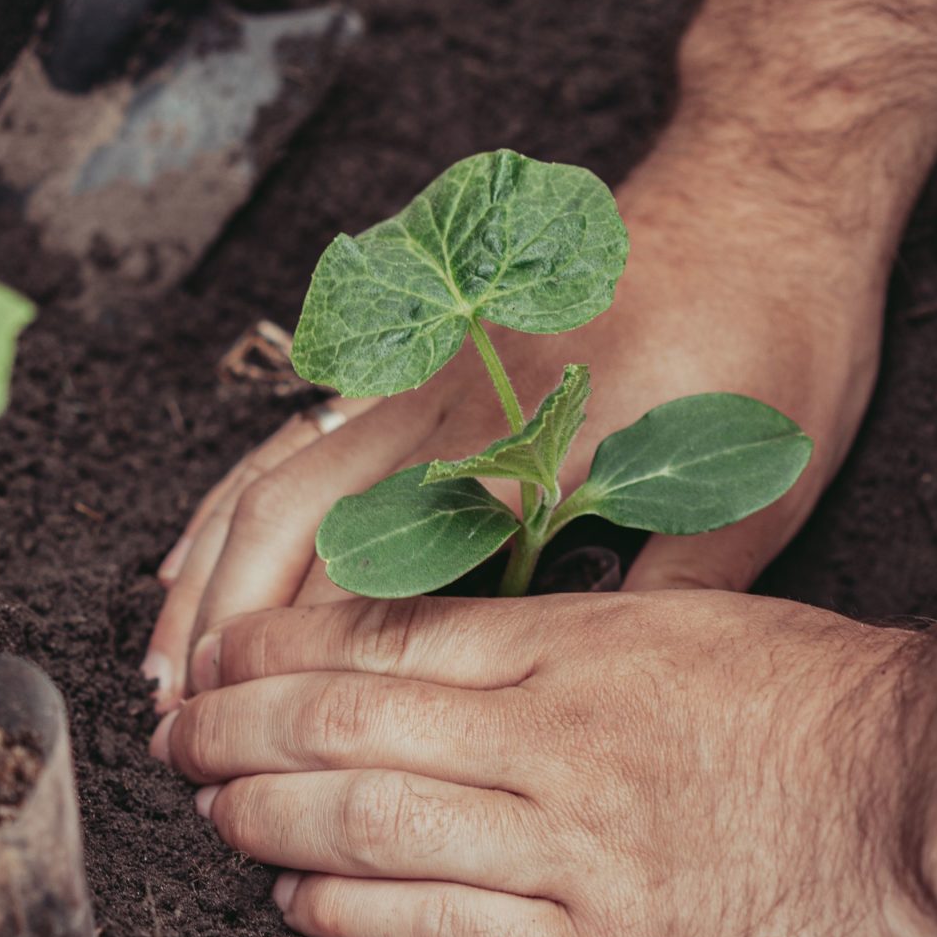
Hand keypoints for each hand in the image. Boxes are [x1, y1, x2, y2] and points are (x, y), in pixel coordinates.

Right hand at [141, 139, 891, 708]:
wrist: (762, 185)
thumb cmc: (771, 330)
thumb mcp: (750, 485)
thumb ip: (664, 594)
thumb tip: (604, 704)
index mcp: (527, 450)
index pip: (384, 581)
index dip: (318, 675)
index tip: (275, 751)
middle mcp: (451, 406)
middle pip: (293, 526)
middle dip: (224, 633)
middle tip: (185, 729)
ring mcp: (428, 367)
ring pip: (279, 473)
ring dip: (212, 570)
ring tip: (166, 661)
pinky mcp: (429, 344)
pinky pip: (303, 425)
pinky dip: (243, 491)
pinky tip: (207, 541)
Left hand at [147, 591, 936, 936]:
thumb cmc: (860, 708)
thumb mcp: (722, 618)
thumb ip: (615, 630)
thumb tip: (530, 624)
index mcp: (588, 648)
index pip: (394, 639)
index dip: (288, 652)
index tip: (227, 658)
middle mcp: (556, 739)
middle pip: (352, 723)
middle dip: (242, 731)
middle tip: (176, 738)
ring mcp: (575, 848)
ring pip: (373, 821)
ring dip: (269, 817)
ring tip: (211, 817)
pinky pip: (446, 931)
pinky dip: (355, 915)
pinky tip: (299, 904)